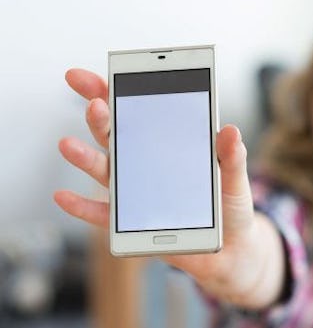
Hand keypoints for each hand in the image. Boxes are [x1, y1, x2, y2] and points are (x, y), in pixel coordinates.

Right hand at [54, 69, 283, 308]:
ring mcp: (136, 191)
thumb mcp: (235, 180)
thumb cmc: (231, 207)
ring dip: (85, 158)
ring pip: (105, 171)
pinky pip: (104, 215)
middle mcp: (145, 163)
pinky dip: (82, 208)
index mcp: (167, 144)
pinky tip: (62, 197)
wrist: (231, 248)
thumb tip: (230, 130)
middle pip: (115, 135)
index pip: (136, 111)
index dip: (112, 93)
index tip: (91, 78)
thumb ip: (231, 157)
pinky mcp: (134, 222)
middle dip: (100, 117)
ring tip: (68, 145)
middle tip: (94, 105)